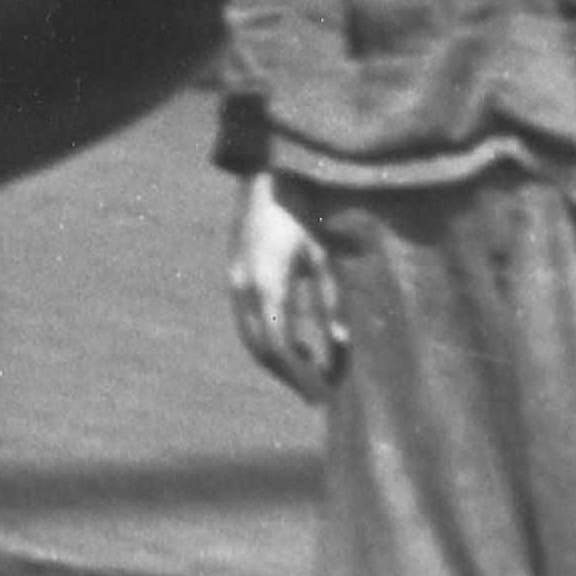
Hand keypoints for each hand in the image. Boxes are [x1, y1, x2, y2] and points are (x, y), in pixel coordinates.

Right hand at [226, 170, 343, 401]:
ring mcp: (235, 281)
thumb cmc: (302, 215)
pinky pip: (249, 321)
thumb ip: (330, 302)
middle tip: (317, 396)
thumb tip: (340, 346)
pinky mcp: (237, 276)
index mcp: (266, 286)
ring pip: (251, 338)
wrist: (267, 179)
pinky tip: (298, 345)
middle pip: (261, 349)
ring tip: (310, 372)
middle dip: (289, 376)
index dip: (301, 377)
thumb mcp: (323, 258)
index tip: (323, 396)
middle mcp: (244, 288)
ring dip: (278, 360)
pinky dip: (271, 339)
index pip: (280, 349)